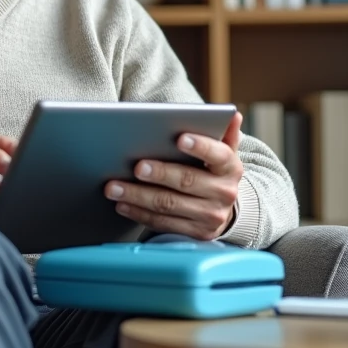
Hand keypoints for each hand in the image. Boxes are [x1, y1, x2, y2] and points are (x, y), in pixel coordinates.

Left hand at [104, 111, 244, 239]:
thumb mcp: (222, 153)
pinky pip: (163, 223)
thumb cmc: (212, 172)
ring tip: (113, 187)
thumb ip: (224, 134)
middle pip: (187, 181)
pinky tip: (122, 204)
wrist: (223, 209)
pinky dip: (139, 213)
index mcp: (230, 167)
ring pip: (168, 204)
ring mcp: (210, 216)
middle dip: (159, 173)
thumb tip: (233, 115)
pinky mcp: (195, 233)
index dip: (200, 146)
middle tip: (136, 166)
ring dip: (138, 196)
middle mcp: (224, 193)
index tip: (179, 138)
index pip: (217, 154)